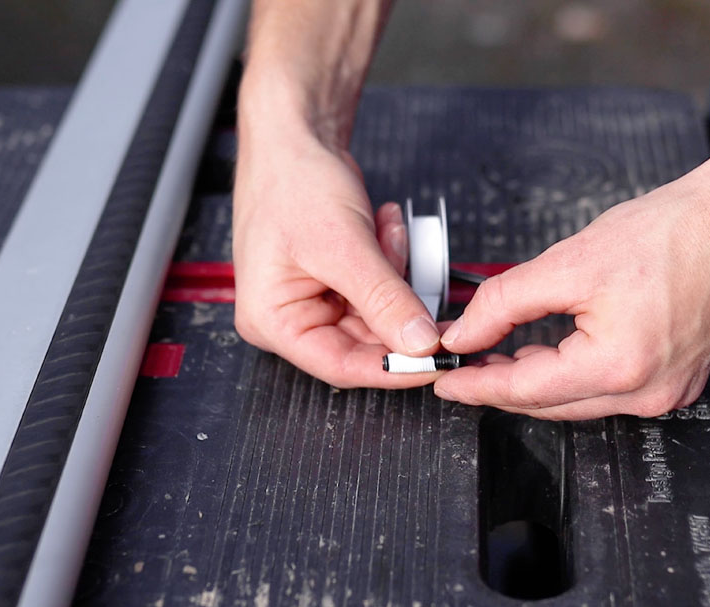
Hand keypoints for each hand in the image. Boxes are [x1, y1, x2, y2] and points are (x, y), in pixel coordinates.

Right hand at [232, 125, 440, 387]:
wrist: (294, 135)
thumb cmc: (291, 182)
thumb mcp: (343, 246)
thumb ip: (385, 299)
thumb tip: (420, 343)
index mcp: (273, 321)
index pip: (341, 366)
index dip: (392, 368)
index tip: (435, 362)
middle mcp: (290, 317)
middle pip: (364, 342)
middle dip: (397, 307)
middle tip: (423, 283)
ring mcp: (314, 299)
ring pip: (379, 314)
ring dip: (395, 275)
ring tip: (385, 233)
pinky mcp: (337, 281)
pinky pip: (380, 288)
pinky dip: (391, 259)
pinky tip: (382, 227)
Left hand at [432, 162, 709, 419]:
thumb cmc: (668, 233)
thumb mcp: (569, 262)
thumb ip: (505, 303)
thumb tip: (464, 334)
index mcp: (619, 367)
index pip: (525, 390)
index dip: (477, 385)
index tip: (443, 380)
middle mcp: (646, 394)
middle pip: (550, 403)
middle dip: (500, 386)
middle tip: (462, 364)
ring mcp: (667, 394)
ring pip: (577, 401)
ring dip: (535, 382)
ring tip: (496, 356)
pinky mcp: (677, 383)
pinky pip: (607, 392)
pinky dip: (572, 376)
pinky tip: (547, 354)